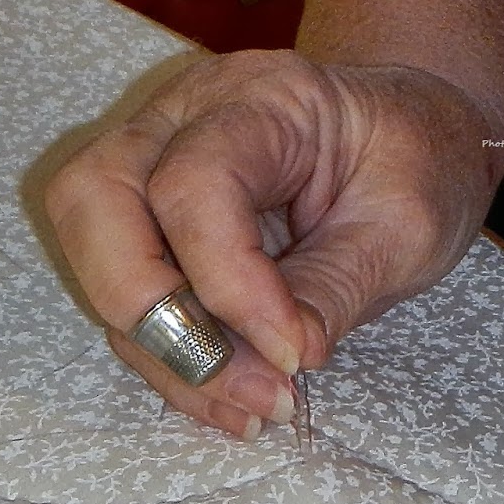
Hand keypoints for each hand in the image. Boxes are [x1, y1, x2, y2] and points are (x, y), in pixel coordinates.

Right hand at [43, 48, 503, 435]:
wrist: (401, 136)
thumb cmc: (411, 160)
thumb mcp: (408, 223)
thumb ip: (338, 285)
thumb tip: (282, 357)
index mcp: (256, 97)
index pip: (194, 183)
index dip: (228, 281)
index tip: (293, 355)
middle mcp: (174, 120)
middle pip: (93, 200)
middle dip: (148, 310)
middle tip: (232, 382)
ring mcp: (142, 167)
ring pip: (92, 256)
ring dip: (159, 350)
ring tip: (247, 406)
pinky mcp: (135, 224)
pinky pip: (119, 297)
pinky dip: (166, 358)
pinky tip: (229, 394)